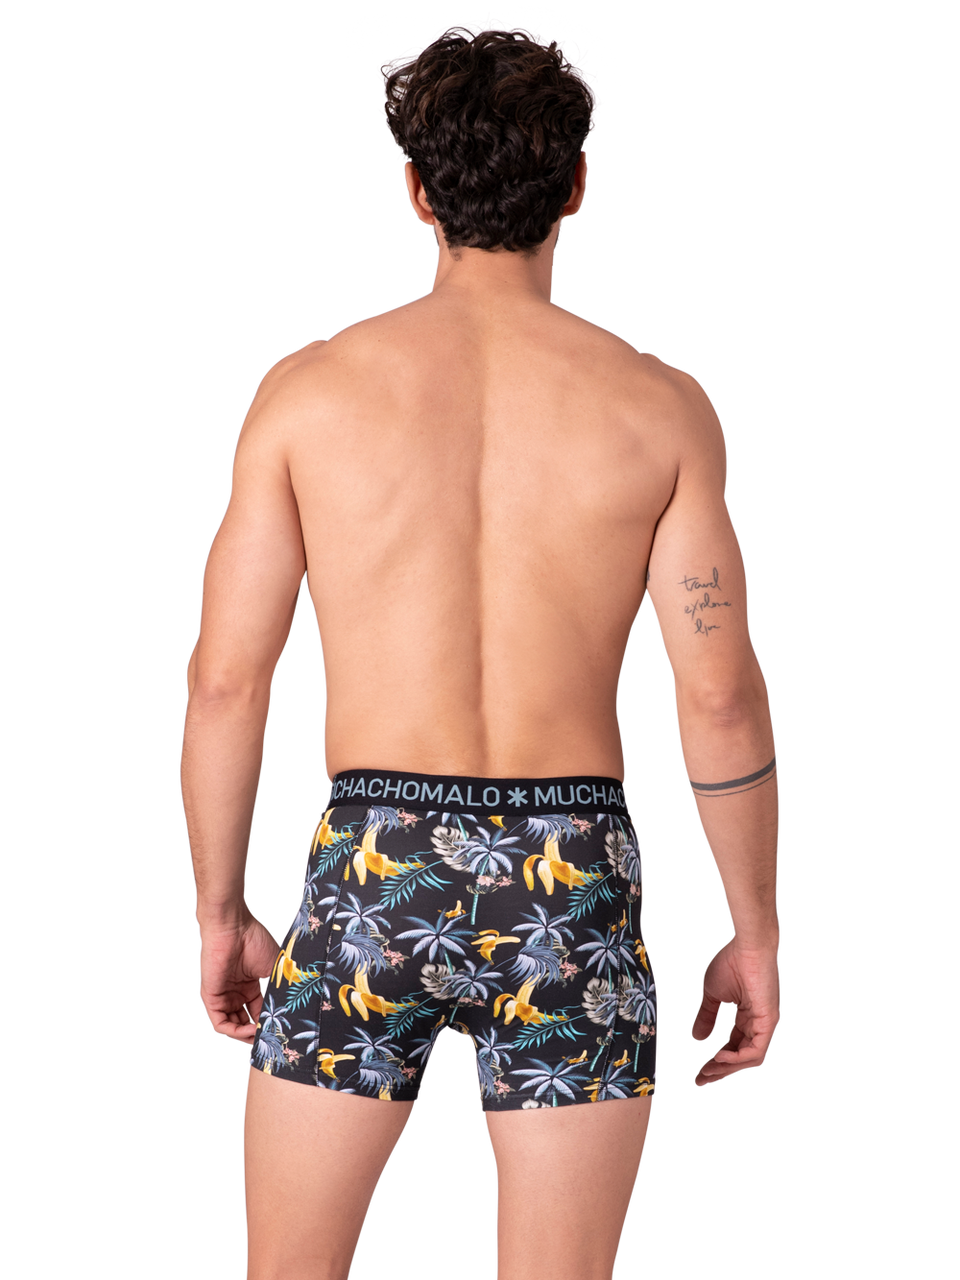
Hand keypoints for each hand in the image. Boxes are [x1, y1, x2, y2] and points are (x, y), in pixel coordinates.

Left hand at [196, 904, 280, 1045]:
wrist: (234, 927)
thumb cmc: (254, 941)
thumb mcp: (274, 970)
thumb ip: (278, 992)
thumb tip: (291, 1013)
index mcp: (250, 986)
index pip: (259, 1012)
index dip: (269, 1023)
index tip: (282, 1030)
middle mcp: (236, 993)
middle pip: (246, 1022)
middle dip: (258, 1033)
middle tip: (273, 1039)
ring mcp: (223, 996)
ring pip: (234, 1026)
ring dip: (248, 1035)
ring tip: (262, 1036)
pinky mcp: (211, 998)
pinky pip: (221, 1023)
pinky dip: (236, 1031)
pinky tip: (250, 1031)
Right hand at [689, 936, 781, 1086]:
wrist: (746, 947)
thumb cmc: (732, 963)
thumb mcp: (712, 995)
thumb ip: (706, 1017)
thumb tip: (696, 1038)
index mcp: (748, 1018)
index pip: (733, 1048)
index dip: (716, 1062)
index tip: (698, 1073)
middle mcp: (759, 1025)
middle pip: (741, 1058)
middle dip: (720, 1071)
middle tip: (700, 1080)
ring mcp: (766, 1025)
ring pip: (749, 1059)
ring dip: (727, 1068)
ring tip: (707, 1070)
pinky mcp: (769, 1022)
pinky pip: (756, 1051)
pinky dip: (737, 1058)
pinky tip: (718, 1057)